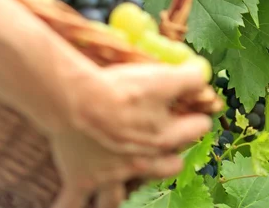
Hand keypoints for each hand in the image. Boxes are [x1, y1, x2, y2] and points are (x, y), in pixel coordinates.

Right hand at [49, 61, 221, 207]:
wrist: (78, 101)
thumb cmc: (122, 90)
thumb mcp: (163, 79)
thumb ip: (189, 78)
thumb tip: (204, 74)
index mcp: (165, 138)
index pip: (197, 130)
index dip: (198, 119)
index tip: (197, 113)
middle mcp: (142, 162)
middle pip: (168, 168)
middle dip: (170, 159)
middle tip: (165, 146)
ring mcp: (111, 174)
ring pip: (119, 196)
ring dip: (120, 194)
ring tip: (121, 190)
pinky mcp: (82, 178)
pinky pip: (73, 203)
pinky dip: (70, 205)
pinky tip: (64, 207)